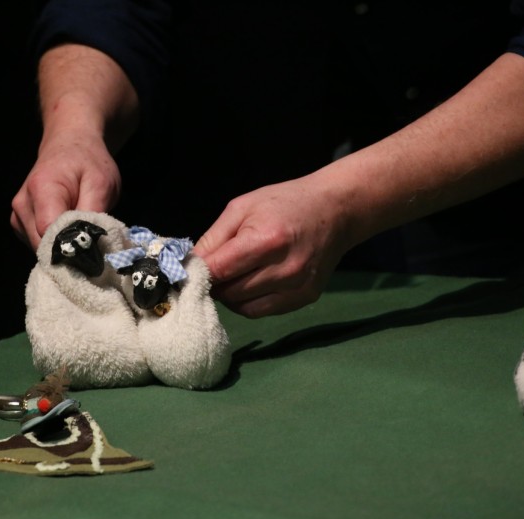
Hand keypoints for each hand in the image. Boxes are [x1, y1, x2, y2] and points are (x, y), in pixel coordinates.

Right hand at [10, 128, 121, 249]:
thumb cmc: (87, 161)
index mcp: (42, 190)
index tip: (93, 248)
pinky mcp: (20, 224)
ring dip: (63, 246)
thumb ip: (94, 215)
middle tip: (92, 238)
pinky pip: (39, 245)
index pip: (50, 234)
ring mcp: (18, 216)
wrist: (69, 144)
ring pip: (42, 249)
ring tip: (79, 225)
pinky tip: (67, 226)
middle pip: (44, 246)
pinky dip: (56, 243)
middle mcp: (23, 205)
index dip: (72, 246)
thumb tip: (89, 247)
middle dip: (69, 249)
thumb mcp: (102, 182)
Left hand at [194, 176, 352, 317]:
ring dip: (230, 295)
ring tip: (233, 275)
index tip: (190, 269)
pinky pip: (261, 311)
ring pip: (242, 307)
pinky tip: (250, 283)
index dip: (199, 272)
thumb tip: (189, 265)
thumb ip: (213, 238)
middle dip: (215, 283)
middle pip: (229, 292)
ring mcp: (297, 288)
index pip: (219, 270)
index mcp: (266, 241)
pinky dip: (247, 302)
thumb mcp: (242, 208)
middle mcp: (284, 269)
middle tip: (215, 269)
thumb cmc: (284, 203)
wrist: (335, 210)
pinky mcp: (304, 298)